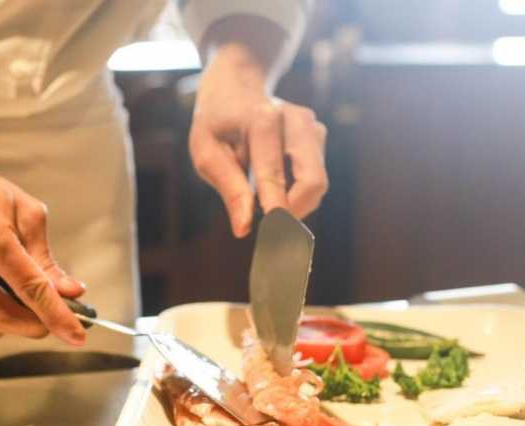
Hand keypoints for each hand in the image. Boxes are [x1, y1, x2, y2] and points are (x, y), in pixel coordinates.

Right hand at [0, 149, 86, 344]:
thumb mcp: (24, 212)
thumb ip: (46, 259)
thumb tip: (70, 293)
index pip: (31, 290)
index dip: (58, 317)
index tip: (77, 335)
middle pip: (9, 318)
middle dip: (38, 324)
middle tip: (52, 315)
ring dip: (11, 320)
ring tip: (12, 290)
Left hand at [189, 45, 327, 236]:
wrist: (236, 86)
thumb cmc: (216, 123)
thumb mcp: (206, 152)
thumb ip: (228, 187)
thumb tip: (244, 227)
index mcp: (262, 120)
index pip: (274, 174)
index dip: (277, 211)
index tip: (275, 241)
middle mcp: (295, 119)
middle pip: (313, 181)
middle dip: (295, 213)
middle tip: (271, 232)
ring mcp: (311, 126)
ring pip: (317, 182)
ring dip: (294, 204)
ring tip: (264, 203)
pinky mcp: (318, 135)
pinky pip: (314, 176)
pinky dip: (296, 192)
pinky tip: (274, 186)